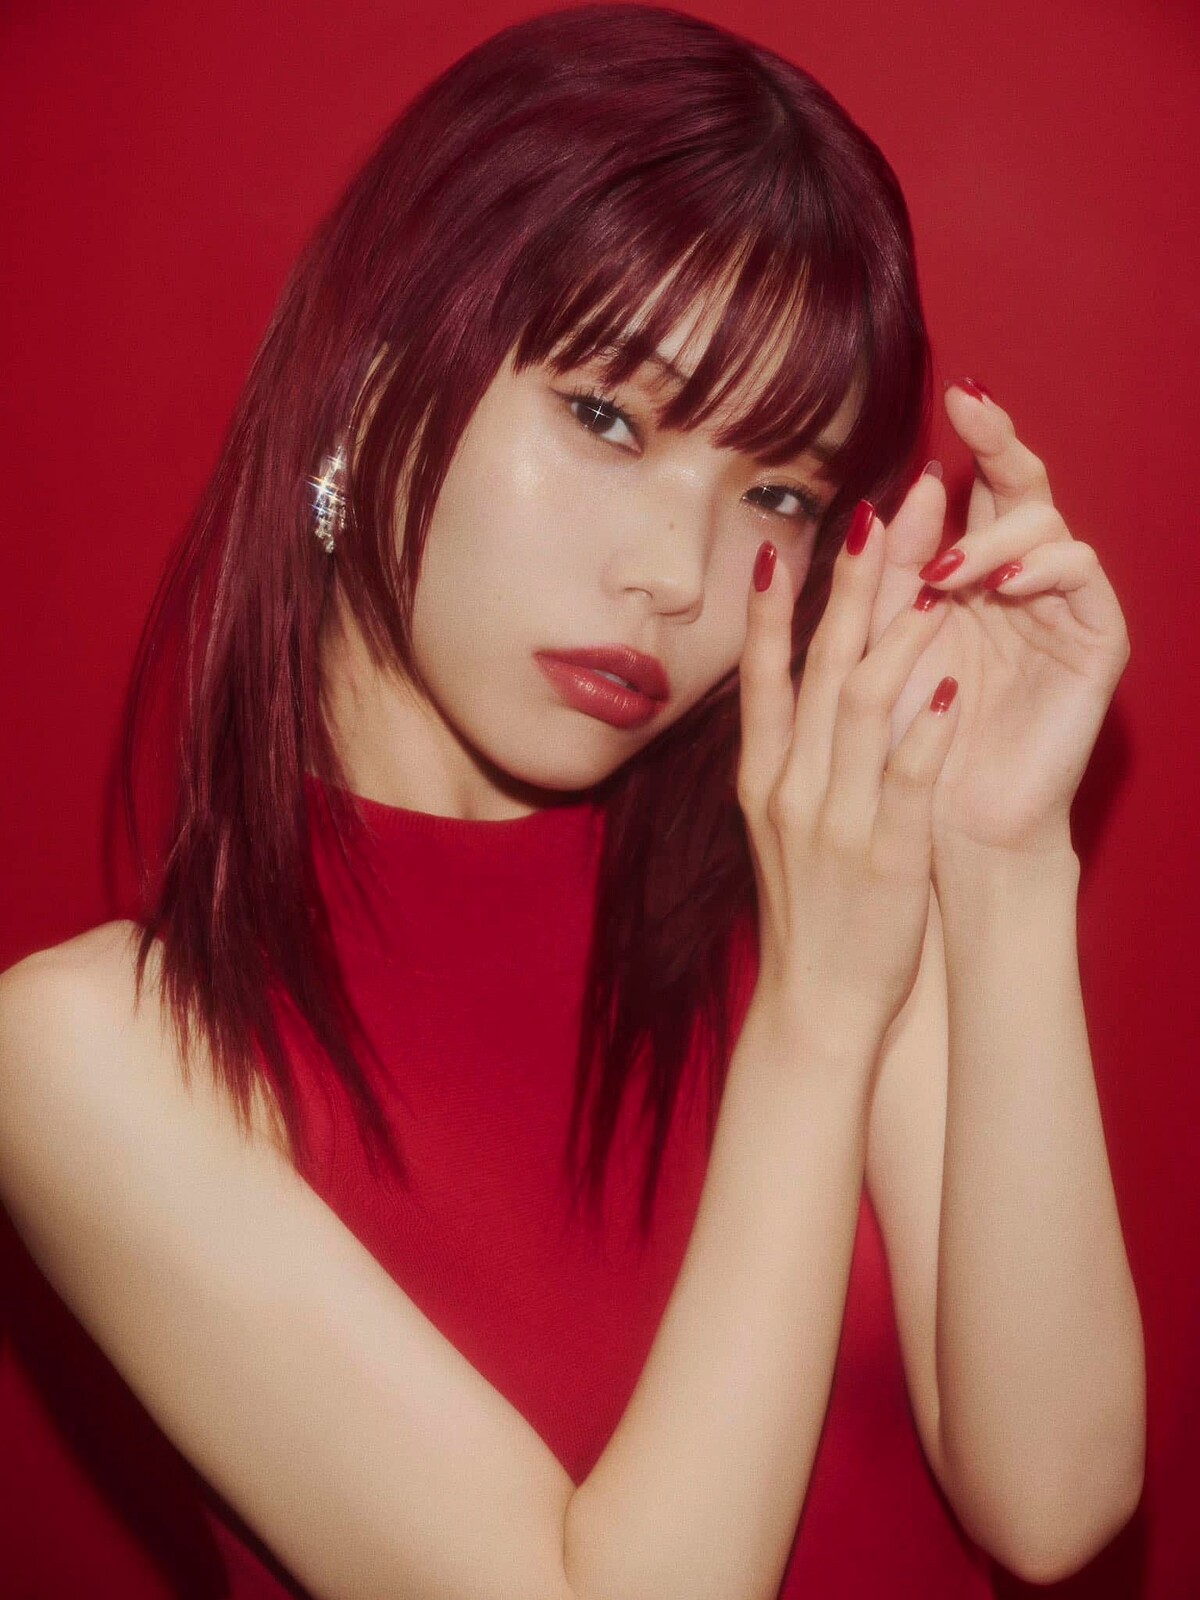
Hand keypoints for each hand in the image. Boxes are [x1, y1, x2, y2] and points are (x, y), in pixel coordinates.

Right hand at [736, 517, 959, 1060]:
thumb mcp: (778, 829)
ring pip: (863, 708)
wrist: (815, 1006)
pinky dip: (924, 730)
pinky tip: (948, 683)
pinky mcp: (884, 856)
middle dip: (852, 586)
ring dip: (898, 635)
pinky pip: (906, 780)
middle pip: (822, 668)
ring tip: (931, 573)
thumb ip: (789, 759)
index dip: (774, 606)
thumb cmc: (809, 914)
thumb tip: (798, 690)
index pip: (765, 676)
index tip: (789, 542)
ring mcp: (833, 821)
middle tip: (881, 514)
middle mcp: (790, 788)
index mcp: (763, 779)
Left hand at [863, 381, 1130, 860]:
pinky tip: (1002, 584)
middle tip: (973, 408)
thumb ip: (892, 572)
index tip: (953, 393)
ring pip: (1050, 525)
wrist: (939, 826)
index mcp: (967, 577)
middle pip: (1025, 489)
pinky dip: (1044, 568)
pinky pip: (1085, 575)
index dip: (975, 440)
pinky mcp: (1093, 645)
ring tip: (949, 571)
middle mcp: (1018, 583)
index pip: (976, 491)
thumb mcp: (883, 641)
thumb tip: (909, 487)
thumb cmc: (902, 741)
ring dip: (999, 533)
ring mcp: (1059, 610)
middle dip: (1002, 443)